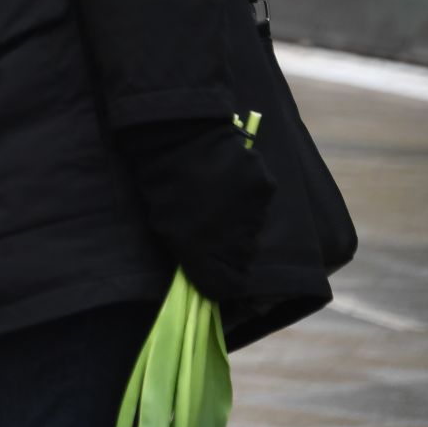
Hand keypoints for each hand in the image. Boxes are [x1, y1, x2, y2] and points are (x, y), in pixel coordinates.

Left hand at [118, 117, 277, 301]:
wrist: (177, 139)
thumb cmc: (162, 186)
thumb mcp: (167, 228)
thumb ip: (191, 256)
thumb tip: (209, 276)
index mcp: (207, 255)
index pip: (229, 286)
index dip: (221, 281)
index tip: (213, 273)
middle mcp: (238, 241)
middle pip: (242, 258)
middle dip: (229, 250)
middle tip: (210, 228)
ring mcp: (255, 213)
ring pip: (252, 229)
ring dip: (238, 221)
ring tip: (217, 200)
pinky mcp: (265, 188)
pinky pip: (259, 201)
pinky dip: (246, 195)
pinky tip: (229, 181)